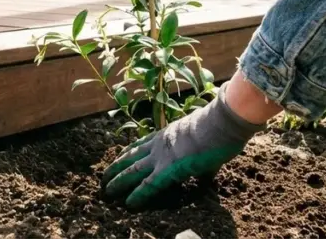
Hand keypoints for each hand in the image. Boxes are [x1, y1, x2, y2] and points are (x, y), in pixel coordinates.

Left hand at [100, 80, 269, 208]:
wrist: (222, 122)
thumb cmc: (218, 128)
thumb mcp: (203, 137)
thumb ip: (199, 153)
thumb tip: (208, 168)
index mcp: (166, 134)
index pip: (141, 145)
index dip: (128, 154)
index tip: (118, 159)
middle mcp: (159, 144)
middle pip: (131, 157)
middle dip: (116, 168)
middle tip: (104, 178)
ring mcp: (162, 156)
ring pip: (133, 171)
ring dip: (119, 182)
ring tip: (106, 192)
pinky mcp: (169, 169)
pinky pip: (149, 185)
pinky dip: (138, 195)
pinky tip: (128, 203)